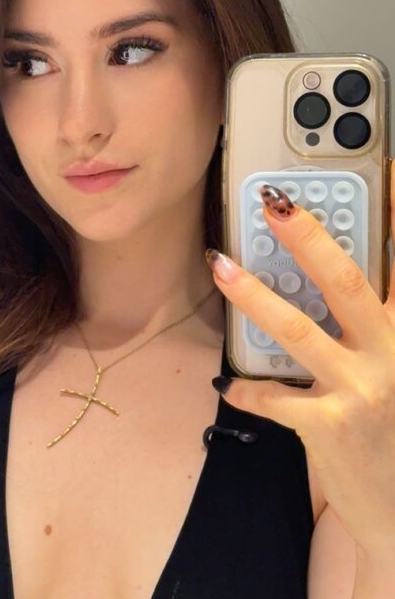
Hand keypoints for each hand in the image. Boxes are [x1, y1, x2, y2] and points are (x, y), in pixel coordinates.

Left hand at [205, 163, 394, 561]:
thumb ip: (383, 332)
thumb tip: (353, 295)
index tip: (385, 171)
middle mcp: (393, 355)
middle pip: (346, 282)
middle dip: (307, 236)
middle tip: (274, 204)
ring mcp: (361, 391)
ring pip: (296, 329)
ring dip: (252, 294)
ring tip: (221, 265)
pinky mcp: (327, 427)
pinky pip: (273, 396)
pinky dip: (248, 388)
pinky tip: (232, 386)